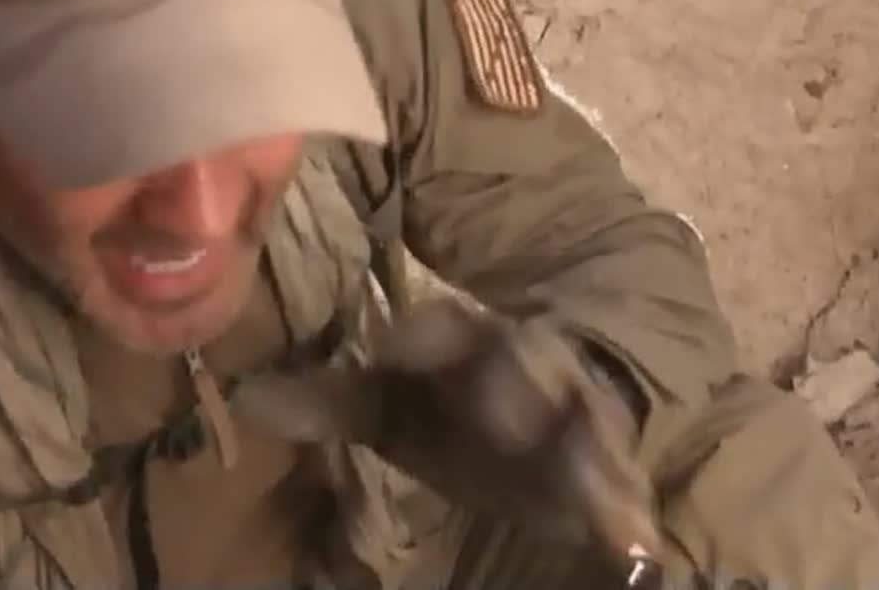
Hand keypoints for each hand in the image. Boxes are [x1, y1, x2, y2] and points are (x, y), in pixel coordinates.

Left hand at [230, 298, 663, 572]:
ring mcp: (577, 417)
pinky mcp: (610, 468)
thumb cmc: (457, 409)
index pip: (448, 329)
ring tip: (595, 495)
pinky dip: (627, 515)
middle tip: (503, 412)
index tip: (396, 350)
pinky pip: (624, 486)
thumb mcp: (397, 406)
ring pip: (588, 424)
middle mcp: (531, 368)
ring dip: (591, 456)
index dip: (425, 338)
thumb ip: (334, 401)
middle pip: (530, 364)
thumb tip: (245, 397)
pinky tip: (634, 548)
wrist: (556, 406)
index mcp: (470, 343)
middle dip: (521, 383)